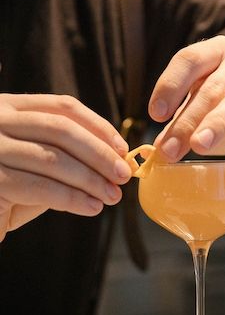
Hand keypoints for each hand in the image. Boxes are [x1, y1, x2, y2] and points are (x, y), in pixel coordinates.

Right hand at [0, 93, 131, 240]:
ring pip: (54, 159)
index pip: (64, 107)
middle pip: (61, 130)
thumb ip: (69, 156)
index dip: (99, 126)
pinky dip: (72, 199)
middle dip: (99, 154)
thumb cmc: (12, 189)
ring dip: (91, 180)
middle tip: (123, 176)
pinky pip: (41, 188)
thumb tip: (117, 159)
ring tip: (112, 197)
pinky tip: (92, 207)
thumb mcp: (41, 164)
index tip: (123, 149)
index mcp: (11, 108)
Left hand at [148, 35, 224, 163]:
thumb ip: (180, 128)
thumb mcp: (199, 119)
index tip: (156, 115)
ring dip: (217, 125)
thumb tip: (160, 148)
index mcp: (216, 53)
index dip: (170, 86)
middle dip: (187, 121)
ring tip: (199, 145)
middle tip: (170, 150)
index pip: (189, 60)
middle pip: (211, 88)